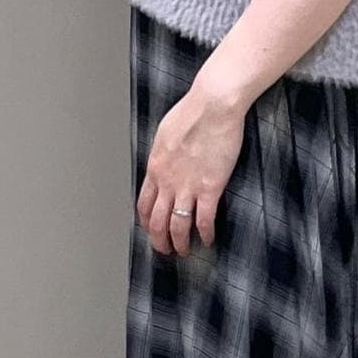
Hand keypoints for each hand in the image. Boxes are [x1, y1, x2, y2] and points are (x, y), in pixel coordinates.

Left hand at [137, 73, 245, 255]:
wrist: (212, 106)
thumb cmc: (192, 112)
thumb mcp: (165, 133)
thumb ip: (163, 154)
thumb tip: (163, 162)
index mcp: (155, 168)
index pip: (144, 204)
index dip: (146, 222)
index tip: (151, 229)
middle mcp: (167, 182)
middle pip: (156, 221)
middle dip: (159, 241)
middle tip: (165, 250)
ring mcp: (188, 187)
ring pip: (177, 226)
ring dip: (180, 243)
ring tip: (185, 251)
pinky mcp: (210, 188)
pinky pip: (204, 220)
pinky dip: (205, 235)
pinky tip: (209, 240)